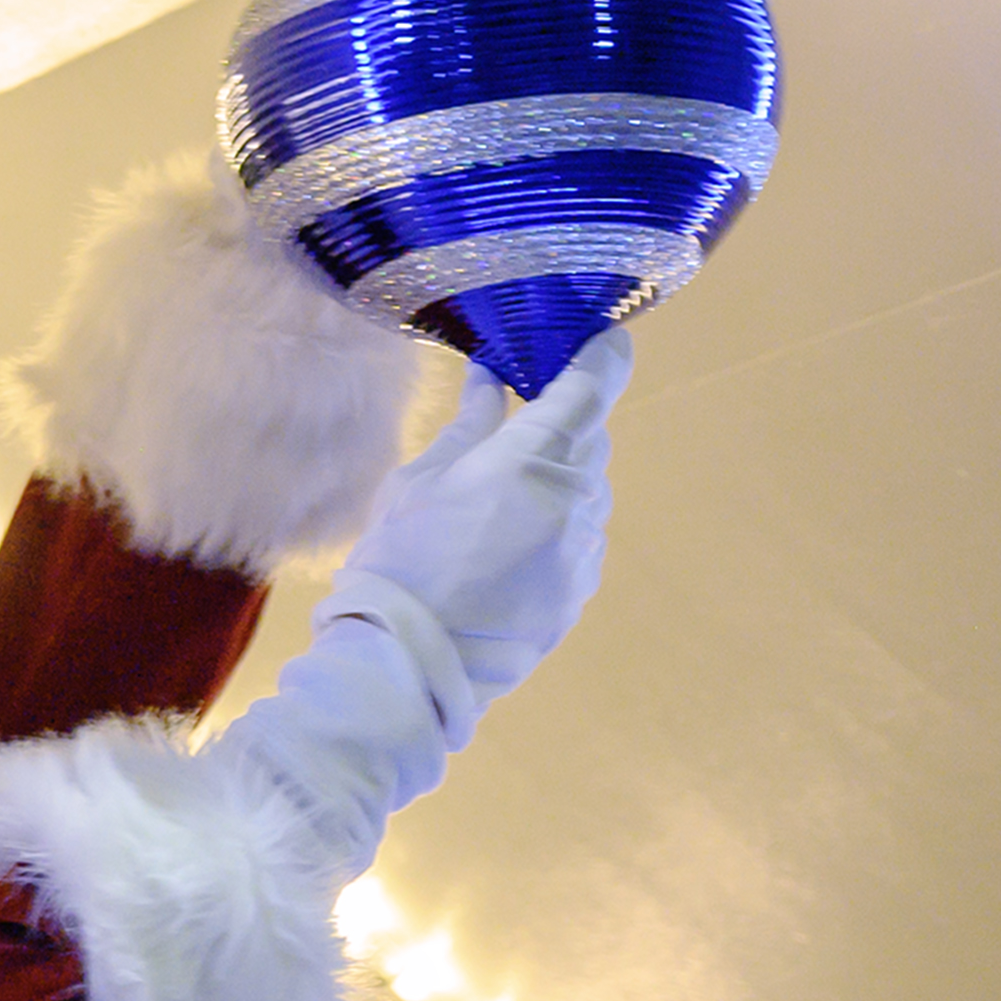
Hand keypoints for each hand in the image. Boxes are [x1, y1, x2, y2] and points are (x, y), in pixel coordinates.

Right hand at [331, 327, 630, 718]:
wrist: (410, 666)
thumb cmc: (399, 562)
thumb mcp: (418, 482)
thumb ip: (468, 425)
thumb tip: (493, 378)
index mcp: (530, 460)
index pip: (593, 382)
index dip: (601, 350)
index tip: (596, 335)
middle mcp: (574, 499)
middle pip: (591, 437)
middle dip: (562, 423)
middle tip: (517, 424)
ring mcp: (583, 549)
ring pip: (587, 490)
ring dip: (557, 480)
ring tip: (499, 503)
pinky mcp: (580, 590)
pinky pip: (579, 537)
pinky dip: (555, 527)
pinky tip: (506, 549)